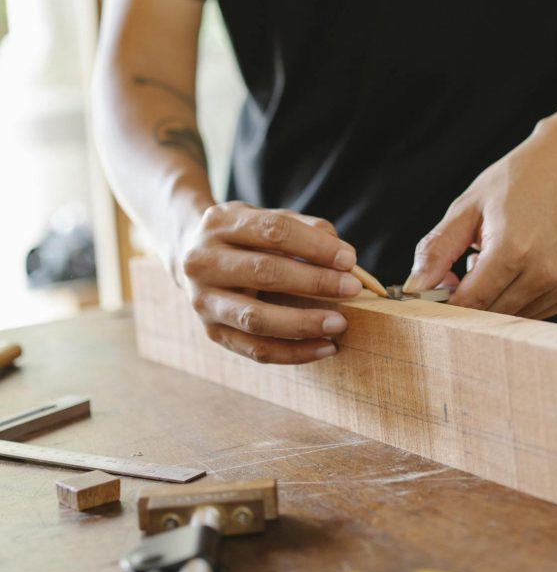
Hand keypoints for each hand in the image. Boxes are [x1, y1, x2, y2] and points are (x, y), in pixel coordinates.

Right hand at [179, 202, 361, 363]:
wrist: (190, 255)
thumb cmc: (244, 237)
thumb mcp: (267, 218)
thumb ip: (305, 228)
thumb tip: (344, 255)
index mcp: (220, 223)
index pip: (272, 231)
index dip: (315, 246)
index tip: (349, 259)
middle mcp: (203, 261)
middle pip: (264, 272)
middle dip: (314, 282)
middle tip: (352, 288)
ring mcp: (203, 300)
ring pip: (256, 318)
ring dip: (303, 323)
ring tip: (339, 324)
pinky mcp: (211, 332)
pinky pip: (255, 350)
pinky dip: (294, 352)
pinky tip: (324, 347)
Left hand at [403, 118, 556, 318]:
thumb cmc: (519, 180)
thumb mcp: (467, 208)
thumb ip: (437, 251)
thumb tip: (415, 287)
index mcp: (513, 250)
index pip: (469, 304)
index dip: (447, 304)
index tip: (436, 293)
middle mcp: (544, 272)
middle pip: (491, 315)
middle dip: (470, 301)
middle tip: (466, 268)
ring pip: (513, 317)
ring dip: (496, 299)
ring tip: (497, 261)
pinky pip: (537, 311)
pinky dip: (519, 297)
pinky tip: (519, 268)